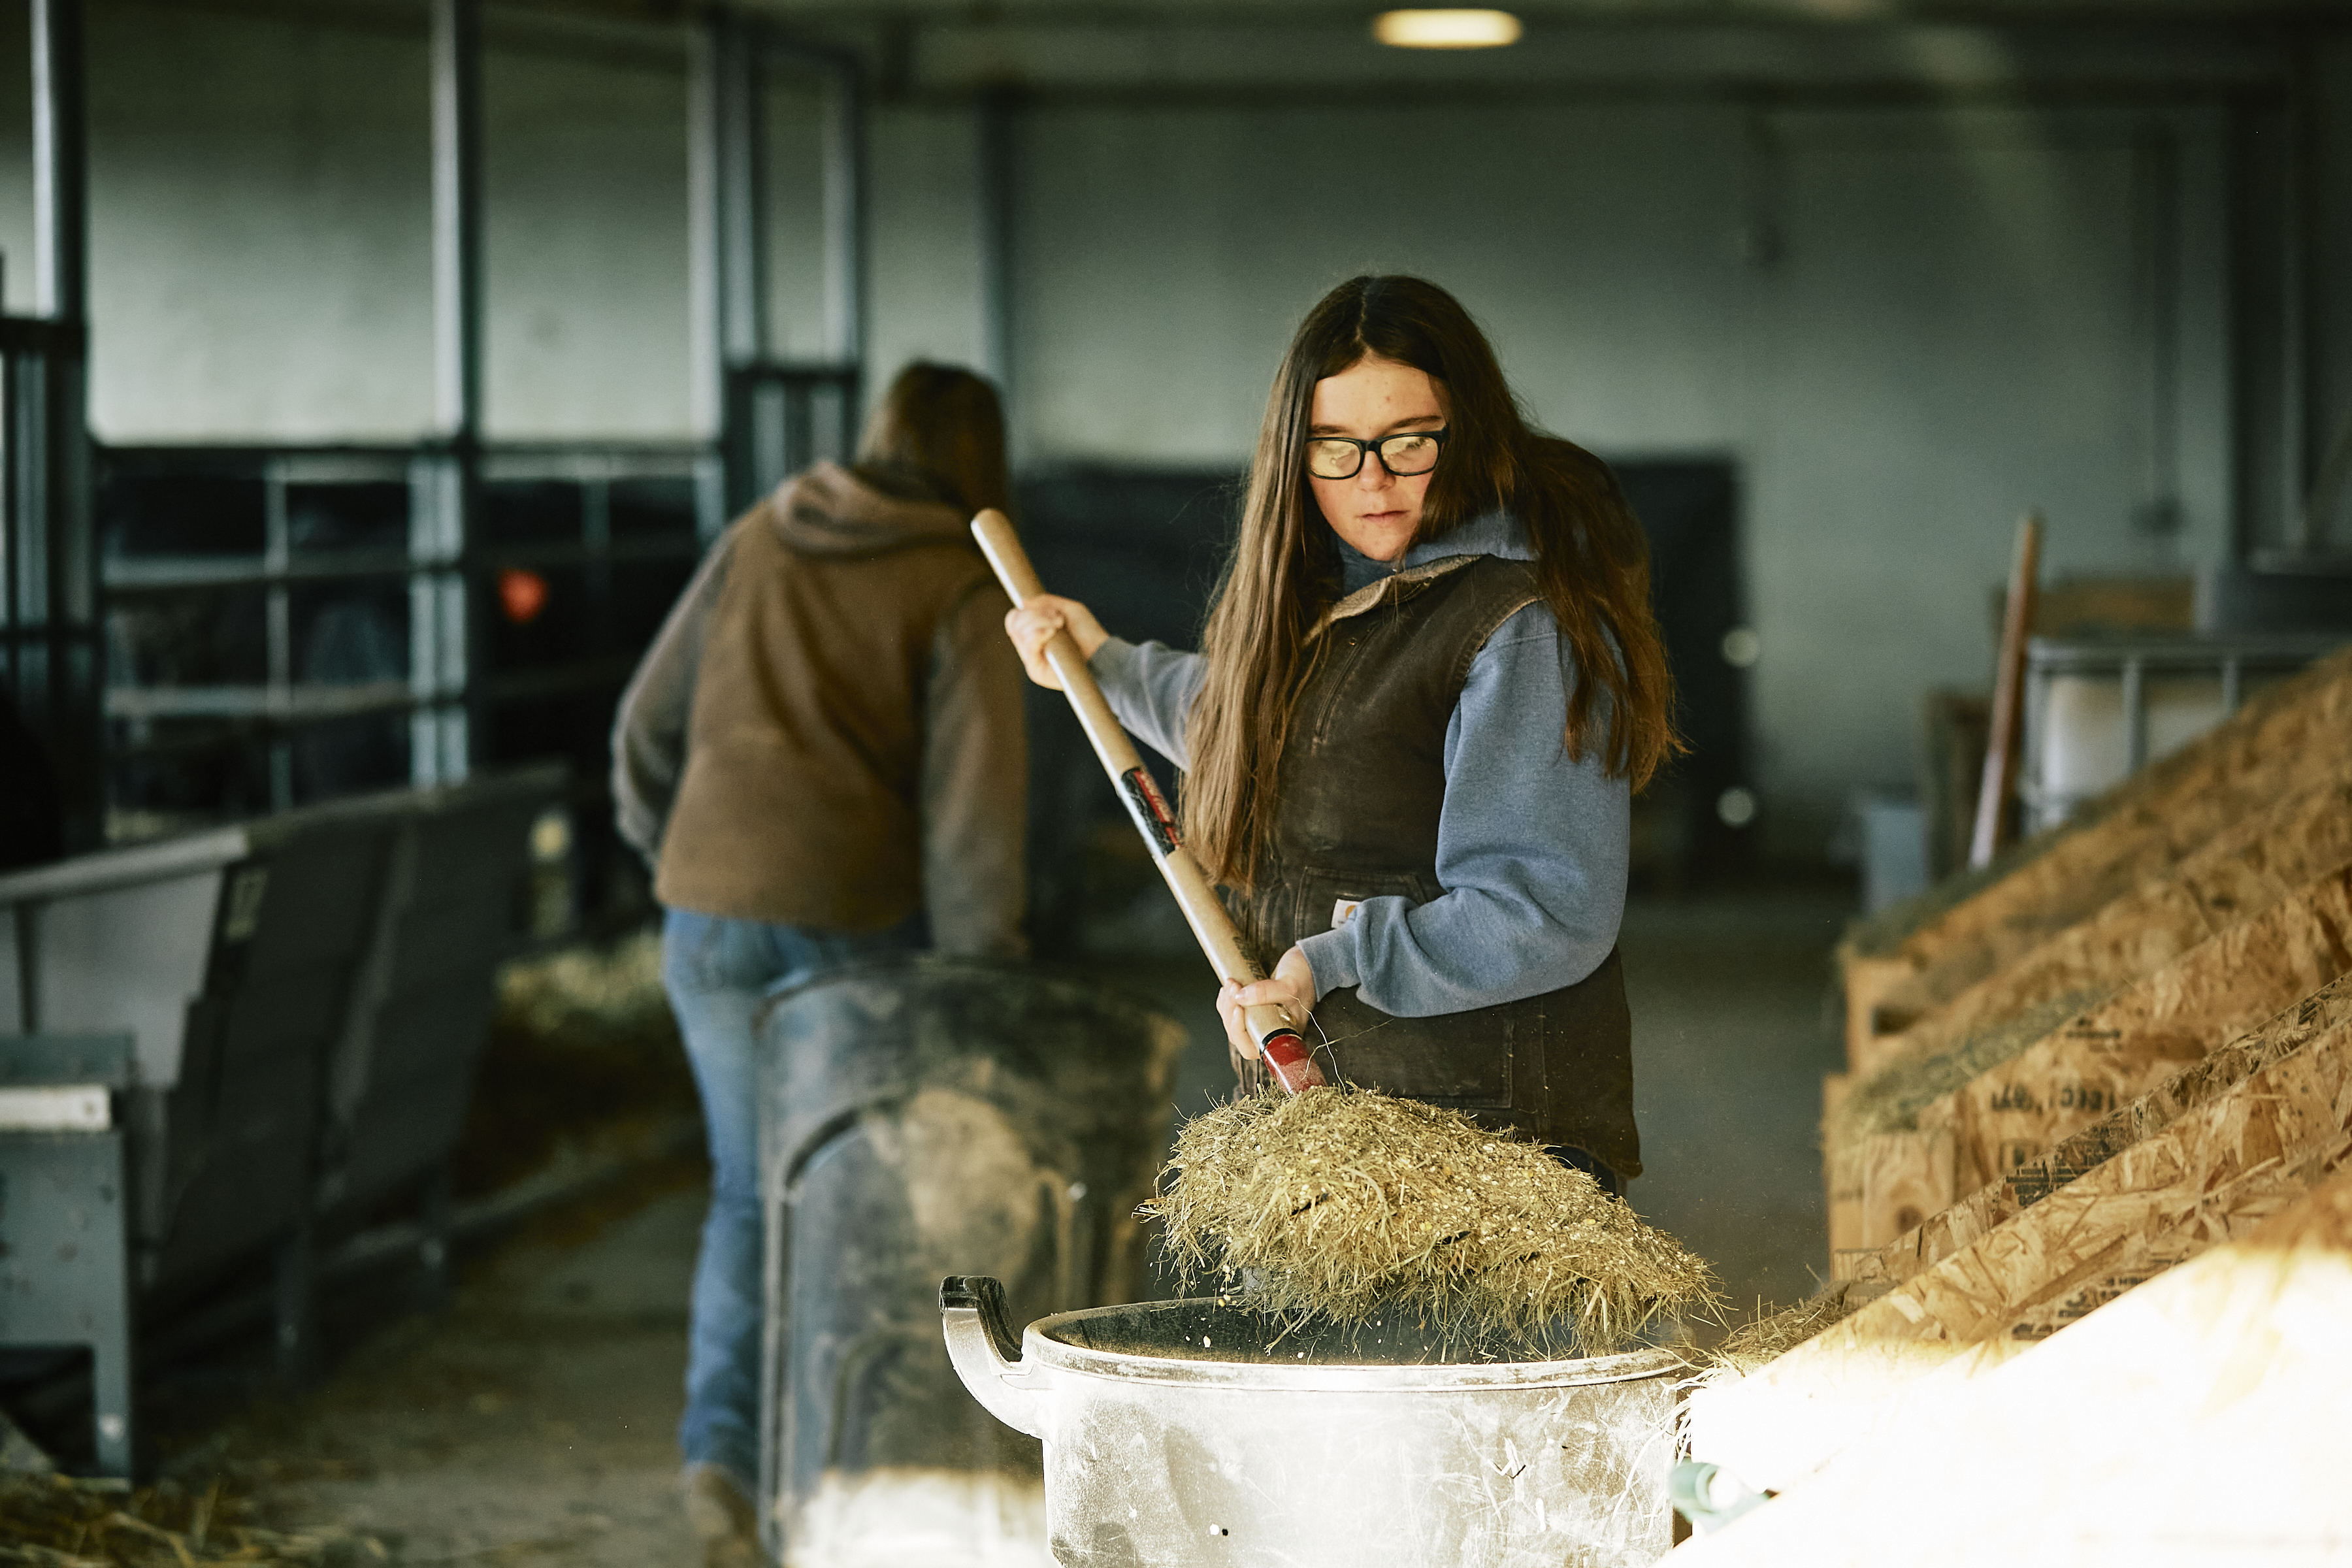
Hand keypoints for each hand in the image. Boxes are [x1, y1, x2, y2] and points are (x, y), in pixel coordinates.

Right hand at [1003, 594, 1108, 689]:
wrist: (1102, 654)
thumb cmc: (1088, 634)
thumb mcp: (1069, 610)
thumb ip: (1046, 602)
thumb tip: (1022, 601)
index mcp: (1033, 633)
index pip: (1014, 620)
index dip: (1026, 611)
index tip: (1051, 611)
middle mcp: (1029, 647)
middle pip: (1016, 624)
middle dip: (1037, 615)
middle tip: (1059, 619)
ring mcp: (1031, 659)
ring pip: (1021, 633)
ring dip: (1041, 623)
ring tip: (1059, 626)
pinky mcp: (1036, 671)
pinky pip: (1028, 649)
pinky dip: (1037, 636)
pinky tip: (1051, 632)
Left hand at [1217, 945, 1316, 1060]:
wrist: (1311, 963)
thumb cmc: (1306, 977)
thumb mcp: (1289, 985)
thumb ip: (1266, 992)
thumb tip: (1240, 996)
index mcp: (1282, 1036)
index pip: (1252, 1047)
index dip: (1239, 1031)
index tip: (1238, 1008)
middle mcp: (1270, 1032)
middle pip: (1238, 1035)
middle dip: (1229, 1012)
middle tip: (1233, 988)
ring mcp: (1262, 1020)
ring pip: (1233, 1023)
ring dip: (1226, 1004)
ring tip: (1231, 983)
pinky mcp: (1256, 1009)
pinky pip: (1234, 1011)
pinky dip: (1227, 1000)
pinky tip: (1229, 987)